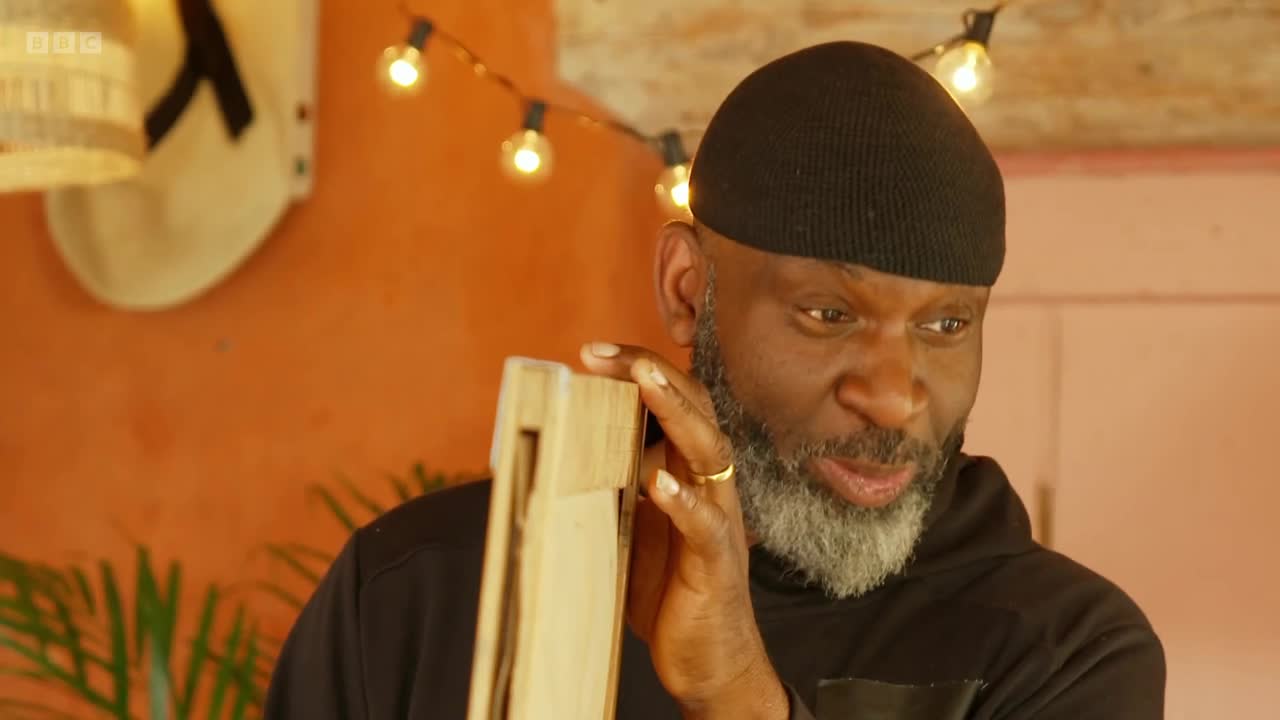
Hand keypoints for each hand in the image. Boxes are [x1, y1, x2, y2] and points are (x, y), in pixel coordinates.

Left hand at [580, 342, 789, 719]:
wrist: (711, 660)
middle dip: (651, 373)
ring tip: (644, 382)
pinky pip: (706, 526)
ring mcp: (718, 521)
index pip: (674, 402)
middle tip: (602, 353)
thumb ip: (612, 484)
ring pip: (710, 452)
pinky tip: (658, 482)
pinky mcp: (716, 565)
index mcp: (689, 472)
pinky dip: (683, 502)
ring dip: (676, 412)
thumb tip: (560, 445)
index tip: (592, 352)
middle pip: (696, 409)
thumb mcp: (632, 525)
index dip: (637, 372)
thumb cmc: (670, 590)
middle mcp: (711, 486)